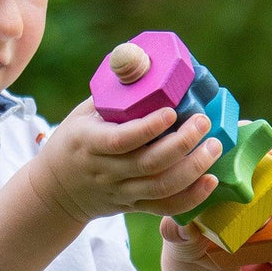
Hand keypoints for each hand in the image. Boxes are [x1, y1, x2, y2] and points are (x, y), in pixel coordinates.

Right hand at [28, 98, 222, 223]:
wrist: (57, 190)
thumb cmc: (74, 141)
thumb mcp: (82, 114)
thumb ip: (114, 96)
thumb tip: (147, 63)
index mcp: (89, 143)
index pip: (121, 140)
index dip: (149, 127)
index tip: (172, 111)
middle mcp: (106, 171)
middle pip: (149, 163)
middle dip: (182, 142)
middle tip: (203, 121)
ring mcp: (121, 191)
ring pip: (162, 186)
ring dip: (193, 167)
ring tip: (214, 146)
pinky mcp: (134, 205)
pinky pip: (166, 207)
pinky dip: (192, 197)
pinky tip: (210, 180)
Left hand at [158, 140, 271, 270]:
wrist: (202, 266)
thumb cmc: (185, 239)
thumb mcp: (177, 235)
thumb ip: (177, 232)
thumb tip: (185, 229)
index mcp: (208, 171)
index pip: (222, 143)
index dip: (233, 134)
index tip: (240, 134)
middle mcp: (235, 174)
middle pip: (255, 150)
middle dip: (267, 148)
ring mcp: (257, 189)